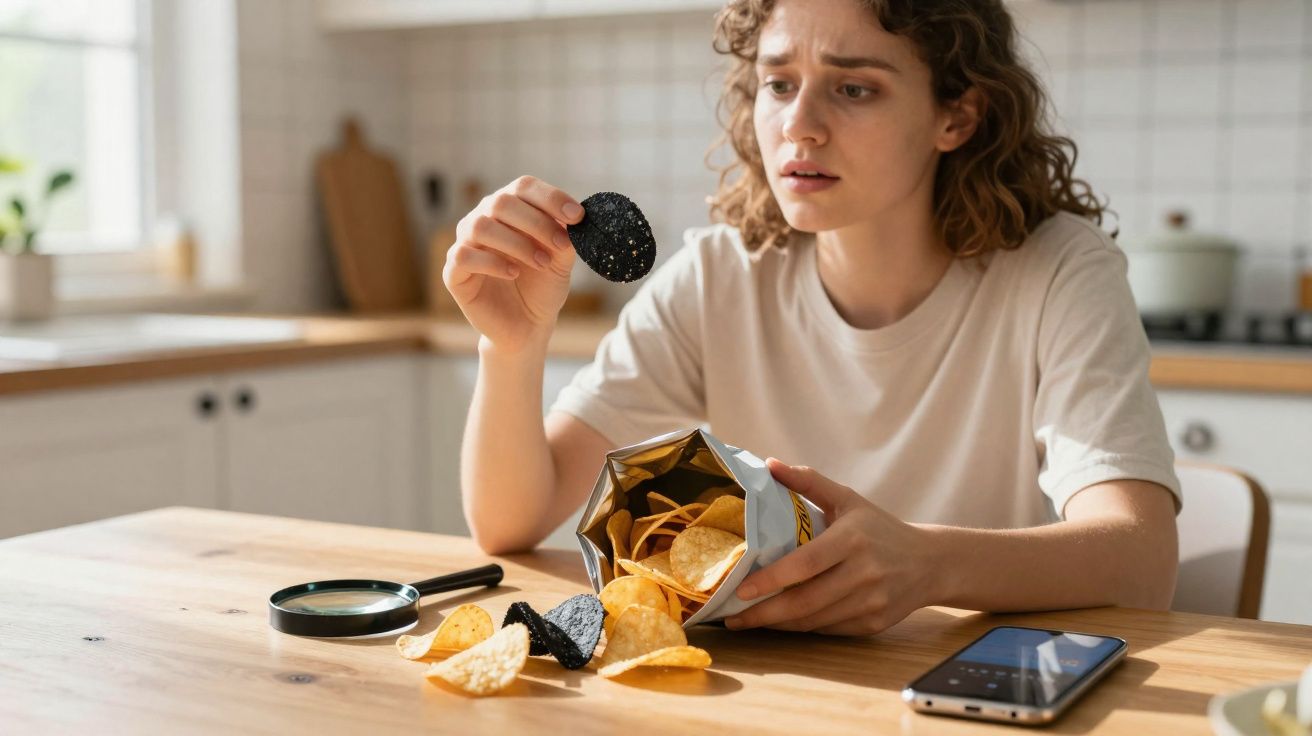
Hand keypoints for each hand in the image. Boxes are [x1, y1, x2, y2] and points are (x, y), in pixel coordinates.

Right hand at [442, 175, 582, 351]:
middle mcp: (483, 219)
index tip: (577, 216)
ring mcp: (465, 244)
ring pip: (481, 226)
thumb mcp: (561, 260)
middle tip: (560, 244)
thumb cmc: (542, 287)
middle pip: (501, 202)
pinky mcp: (453, 272)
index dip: (551, 198)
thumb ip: (565, 237)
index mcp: (510, 208)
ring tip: (541, 263)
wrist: (528, 326)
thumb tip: (574, 217)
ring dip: (517, 243)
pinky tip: (513, 273)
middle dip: (537, 222)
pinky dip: (492, 262)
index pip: (524, 187)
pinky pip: (463, 256)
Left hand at [724, 457, 936, 635]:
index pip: (806, 564)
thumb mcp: (848, 499)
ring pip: (814, 621)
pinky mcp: (874, 623)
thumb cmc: (880, 528)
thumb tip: (769, 463)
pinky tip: (783, 622)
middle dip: (764, 613)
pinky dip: (803, 628)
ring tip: (750, 619)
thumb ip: (809, 482)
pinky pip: (829, 630)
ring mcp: (871, 602)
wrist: (931, 562)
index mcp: (852, 539)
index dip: (771, 580)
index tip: (741, 589)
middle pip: (806, 601)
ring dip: (778, 624)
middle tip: (733, 617)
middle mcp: (864, 573)